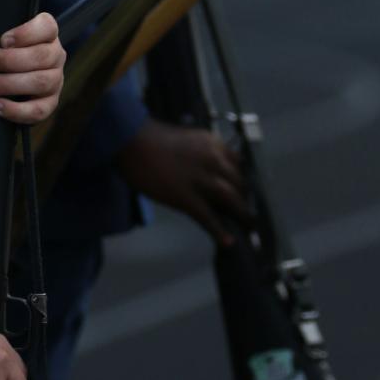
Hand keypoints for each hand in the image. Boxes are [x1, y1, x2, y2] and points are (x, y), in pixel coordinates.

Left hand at [0, 0, 65, 123]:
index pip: (48, 26)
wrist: (1, 75)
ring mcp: (55, 80)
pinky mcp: (49, 103)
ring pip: (43, 82)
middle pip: (43, 56)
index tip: (3, 39)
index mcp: (45, 32)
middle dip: (12, 61)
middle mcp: (55, 54)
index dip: (27, 33)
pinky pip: (41, 110)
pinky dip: (18, 111)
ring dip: (11, 84)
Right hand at [114, 121, 253, 244]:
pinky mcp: (186, 197)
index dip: (243, 177)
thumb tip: (208, 167)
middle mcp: (212, 160)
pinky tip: (227, 242)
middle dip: (245, 198)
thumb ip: (200, 151)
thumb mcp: (185, 138)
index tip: (245, 188)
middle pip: (238, 182)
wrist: (131, 140)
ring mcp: (200, 179)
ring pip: (230, 199)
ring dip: (241, 214)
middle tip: (248, 211)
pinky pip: (208, 217)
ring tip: (248, 227)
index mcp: (212, 143)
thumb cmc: (151, 137)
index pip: (238, 162)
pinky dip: (219, 231)